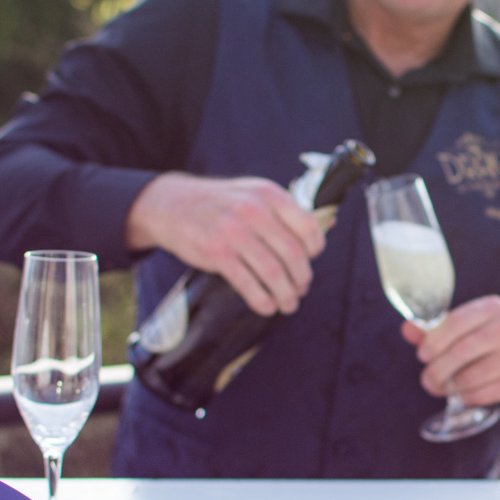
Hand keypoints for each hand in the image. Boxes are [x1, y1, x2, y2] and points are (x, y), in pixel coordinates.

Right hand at [125, 172, 324, 315]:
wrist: (171, 204)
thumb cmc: (220, 204)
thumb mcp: (253, 193)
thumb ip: (285, 211)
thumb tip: (328, 227)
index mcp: (269, 194)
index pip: (308, 227)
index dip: (315, 250)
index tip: (310, 261)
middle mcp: (253, 210)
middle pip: (293, 254)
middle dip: (302, 279)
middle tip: (301, 289)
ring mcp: (233, 231)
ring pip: (273, 272)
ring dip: (286, 294)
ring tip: (288, 304)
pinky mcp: (216, 251)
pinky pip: (247, 283)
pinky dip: (261, 300)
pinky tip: (266, 306)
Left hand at [402, 295, 499, 409]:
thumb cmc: (494, 341)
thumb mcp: (470, 328)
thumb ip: (437, 329)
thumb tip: (406, 328)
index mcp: (493, 308)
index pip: (456, 322)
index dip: (433, 341)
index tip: (422, 355)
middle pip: (462, 351)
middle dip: (438, 369)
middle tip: (428, 379)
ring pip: (471, 375)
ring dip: (450, 387)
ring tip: (442, 388)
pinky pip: (484, 393)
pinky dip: (467, 396)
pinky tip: (462, 394)